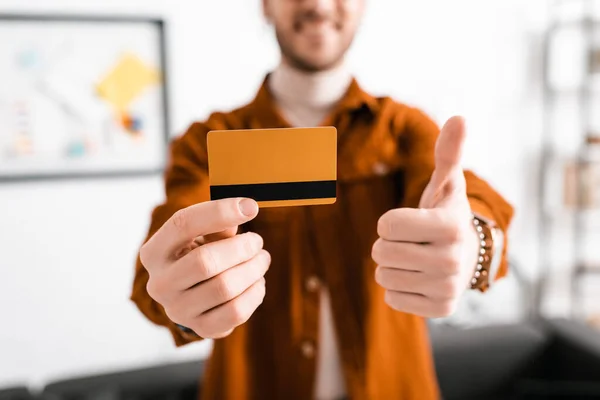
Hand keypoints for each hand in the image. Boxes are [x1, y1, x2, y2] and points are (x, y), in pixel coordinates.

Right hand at [140, 198, 269, 338]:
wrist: (192, 295)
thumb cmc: (198, 254)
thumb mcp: (200, 235)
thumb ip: (218, 224)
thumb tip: (244, 210)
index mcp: (154, 252)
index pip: (184, 224)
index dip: (220, 212)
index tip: (250, 207)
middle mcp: (160, 283)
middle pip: (205, 261)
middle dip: (241, 248)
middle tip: (257, 242)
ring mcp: (178, 310)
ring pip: (225, 288)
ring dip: (253, 269)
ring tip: (262, 259)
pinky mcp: (202, 328)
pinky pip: (237, 312)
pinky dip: (255, 292)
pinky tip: (258, 281)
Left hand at [371, 116, 479, 317]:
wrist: (467, 253)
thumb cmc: (446, 212)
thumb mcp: (446, 182)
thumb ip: (448, 153)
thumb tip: (459, 118)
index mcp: (450, 226)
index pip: (386, 225)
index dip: (389, 221)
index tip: (410, 221)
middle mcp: (453, 260)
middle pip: (382, 252)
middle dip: (387, 244)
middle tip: (410, 240)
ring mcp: (448, 287)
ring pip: (383, 277)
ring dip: (392, 266)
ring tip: (416, 258)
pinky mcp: (441, 309)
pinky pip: (392, 299)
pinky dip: (398, 288)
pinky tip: (419, 278)